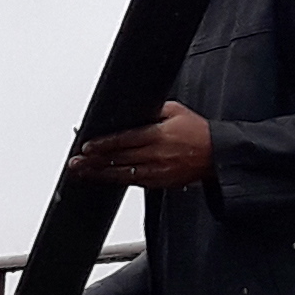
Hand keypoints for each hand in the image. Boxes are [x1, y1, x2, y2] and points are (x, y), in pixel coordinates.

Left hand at [63, 100, 212, 190]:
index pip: (125, 140)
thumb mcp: (175, 110)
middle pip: (119, 159)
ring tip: (82, 172)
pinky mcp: (160, 183)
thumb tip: (130, 111)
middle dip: (94, 162)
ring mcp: (158, 172)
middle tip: (76, 163)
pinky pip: (134, 183)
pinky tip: (103, 178)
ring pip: (122, 175)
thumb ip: (152, 111)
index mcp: (159, 135)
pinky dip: (116, 180)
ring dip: (100, 174)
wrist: (218, 154)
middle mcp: (157, 155)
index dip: (104, 145)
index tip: (87, 147)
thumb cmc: (198, 131)